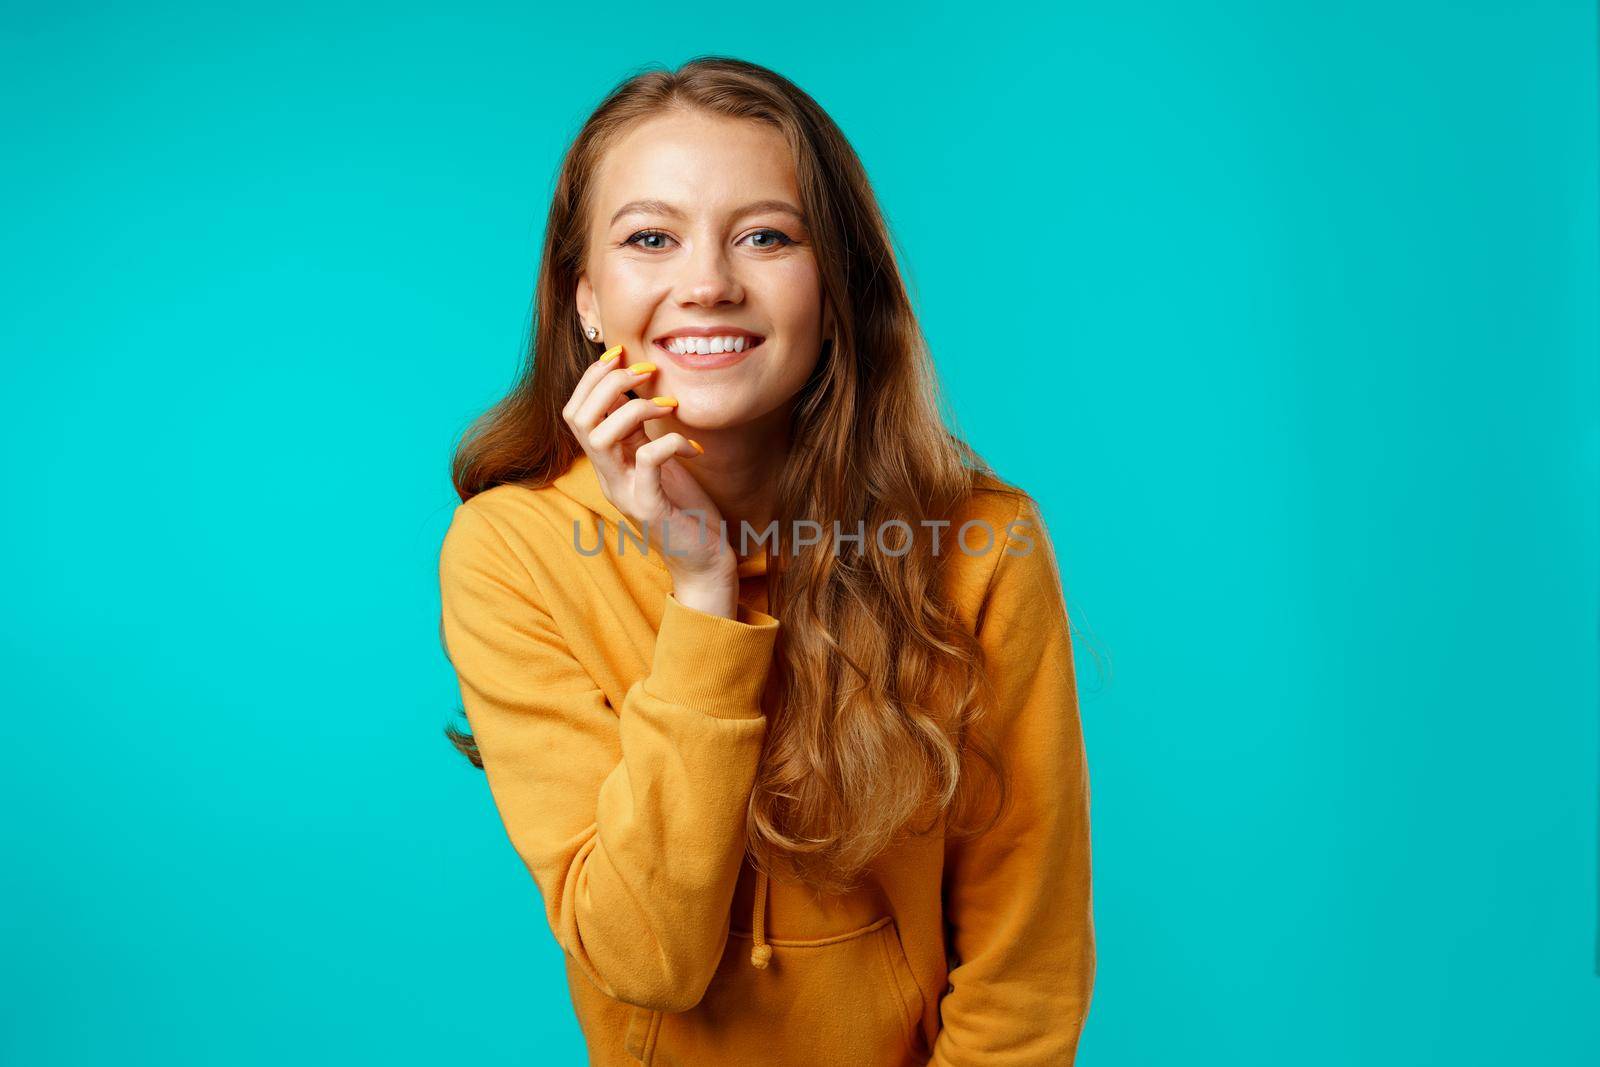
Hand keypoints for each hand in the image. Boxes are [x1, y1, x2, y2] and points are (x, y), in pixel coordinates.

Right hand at [562, 345, 738, 608]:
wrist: (705, 561)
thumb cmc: (686, 510)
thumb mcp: (659, 462)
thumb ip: (642, 433)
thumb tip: (640, 389)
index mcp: (607, 463)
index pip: (576, 412)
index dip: (592, 378)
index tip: (620, 355)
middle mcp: (608, 478)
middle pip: (578, 419)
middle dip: (607, 384)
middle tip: (645, 374)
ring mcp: (625, 494)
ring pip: (600, 437)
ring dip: (635, 409)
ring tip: (669, 407)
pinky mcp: (649, 508)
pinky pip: (646, 462)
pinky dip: (670, 443)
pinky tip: (694, 448)